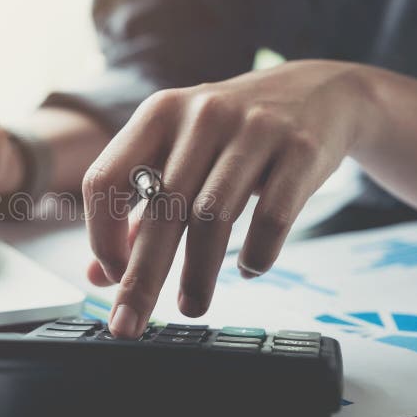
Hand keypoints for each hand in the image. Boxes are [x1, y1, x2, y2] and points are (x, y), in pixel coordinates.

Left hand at [83, 60, 380, 337]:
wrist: (318, 92)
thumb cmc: (231, 133)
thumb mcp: (178, 154)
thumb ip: (136, 211)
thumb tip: (99, 275)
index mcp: (158, 114)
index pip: (104, 179)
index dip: (100, 235)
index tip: (112, 276)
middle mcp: (201, 115)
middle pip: (161, 209)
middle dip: (142, 277)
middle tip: (129, 324)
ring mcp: (253, 129)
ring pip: (213, 217)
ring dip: (198, 274)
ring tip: (191, 306)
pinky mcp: (300, 149)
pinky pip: (272, 216)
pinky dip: (258, 253)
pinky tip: (249, 269)